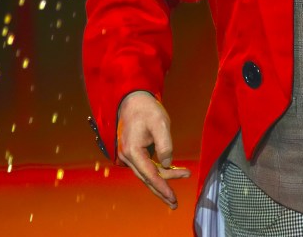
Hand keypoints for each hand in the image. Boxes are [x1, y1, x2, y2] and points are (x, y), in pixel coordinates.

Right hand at [117, 91, 190, 208]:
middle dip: (161, 190)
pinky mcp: (133, 153)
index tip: (172, 197)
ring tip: (174, 193)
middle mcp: (127, 157)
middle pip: (147, 178)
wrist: (133, 100)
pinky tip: (170, 175)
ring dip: (161, 182)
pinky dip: (157, 173)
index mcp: (132, 151)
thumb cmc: (147, 110)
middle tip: (175, 203)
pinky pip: (145, 167)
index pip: (149, 175)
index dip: (162, 187)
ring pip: (146, 174)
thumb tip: (167, 164)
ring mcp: (128, 156)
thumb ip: (165, 145)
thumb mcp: (161, 124)